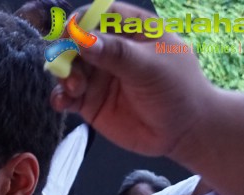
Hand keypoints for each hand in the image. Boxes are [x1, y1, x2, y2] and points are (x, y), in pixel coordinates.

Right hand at [50, 3, 213, 158]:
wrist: (183, 131)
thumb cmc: (177, 90)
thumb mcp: (151, 67)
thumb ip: (116, 53)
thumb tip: (81, 38)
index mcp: (133, 31)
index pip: (101, 15)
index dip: (82, 21)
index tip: (69, 34)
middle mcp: (112, 50)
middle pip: (77, 41)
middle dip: (68, 53)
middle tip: (68, 69)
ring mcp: (99, 76)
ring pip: (69, 68)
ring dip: (64, 76)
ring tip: (74, 90)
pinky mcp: (90, 101)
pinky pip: (67, 95)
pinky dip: (60, 97)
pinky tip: (62, 104)